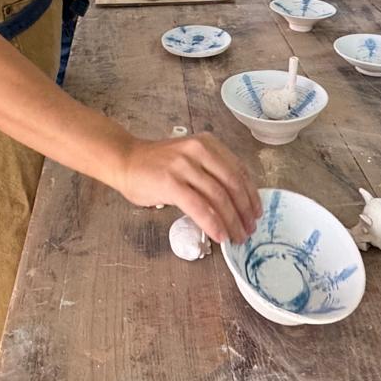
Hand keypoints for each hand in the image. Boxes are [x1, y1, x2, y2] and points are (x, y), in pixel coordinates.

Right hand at [114, 132, 260, 243]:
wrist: (125, 160)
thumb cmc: (157, 165)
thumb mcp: (190, 159)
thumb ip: (211, 172)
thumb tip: (236, 202)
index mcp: (208, 144)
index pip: (239, 170)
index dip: (251, 194)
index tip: (256, 212)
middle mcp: (198, 150)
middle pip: (232, 184)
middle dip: (244, 211)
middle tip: (249, 229)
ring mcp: (184, 165)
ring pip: (218, 197)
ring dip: (232, 221)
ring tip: (236, 236)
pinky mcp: (171, 183)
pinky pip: (199, 207)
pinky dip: (213, 223)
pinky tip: (219, 235)